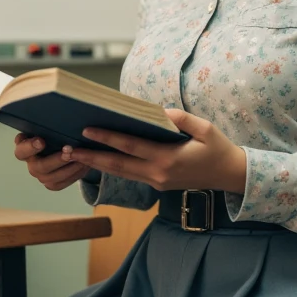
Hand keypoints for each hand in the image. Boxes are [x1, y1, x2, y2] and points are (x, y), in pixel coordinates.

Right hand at [14, 133, 87, 191]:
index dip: (29, 147)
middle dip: (55, 160)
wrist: (65, 146)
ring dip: (68, 168)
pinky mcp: (52, 184)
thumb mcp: (49, 128)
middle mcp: (31, 163)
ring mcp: (41, 175)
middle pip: (38, 167)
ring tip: (81, 159)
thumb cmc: (55, 133)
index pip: (21, 150)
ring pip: (51, 178)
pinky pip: (61, 183)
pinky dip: (73, 175)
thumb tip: (54, 117)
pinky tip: (84, 166)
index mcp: (24, 148)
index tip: (41, 141)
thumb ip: (47, 126)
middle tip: (69, 151)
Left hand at [67, 109, 246, 192]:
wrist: (230, 176)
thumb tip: (159, 112)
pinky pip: (129, 175)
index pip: (131, 147)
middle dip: (91, 156)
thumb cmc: (219, 149)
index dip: (107, 138)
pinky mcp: (157, 185)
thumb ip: (182, 119)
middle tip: (66, 149)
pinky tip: (98, 159)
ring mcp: (156, 182)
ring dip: (97, 164)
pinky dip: (112, 167)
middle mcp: (158, 173)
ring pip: (120, 173)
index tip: (87, 130)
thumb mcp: (206, 128)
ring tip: (74, 155)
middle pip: (118, 165)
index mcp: (168, 159)